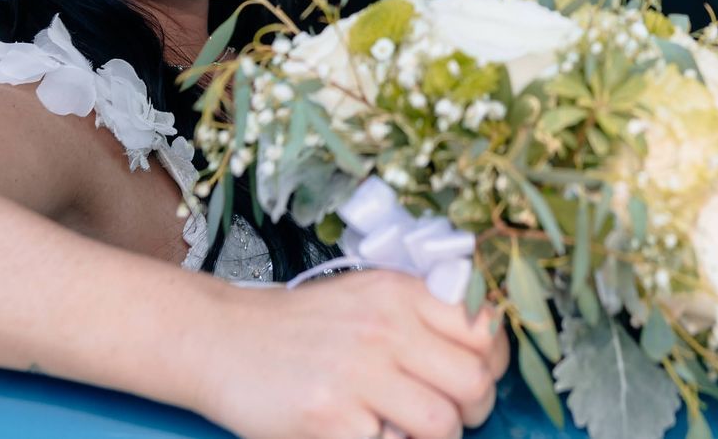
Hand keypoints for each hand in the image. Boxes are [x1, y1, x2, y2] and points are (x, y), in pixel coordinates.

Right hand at [190, 271, 507, 438]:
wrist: (223, 341)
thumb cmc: (302, 325)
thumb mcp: (367, 295)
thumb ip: (422, 310)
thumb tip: (486, 340)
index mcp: (399, 293)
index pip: (485, 328)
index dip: (494, 361)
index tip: (479, 374)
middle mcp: (383, 329)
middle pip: (474, 381)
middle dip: (473, 408)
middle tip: (451, 413)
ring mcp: (356, 376)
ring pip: (442, 424)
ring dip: (436, 437)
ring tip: (408, 429)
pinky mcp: (330, 421)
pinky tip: (367, 432)